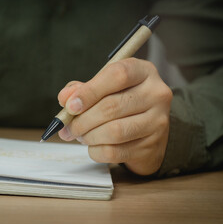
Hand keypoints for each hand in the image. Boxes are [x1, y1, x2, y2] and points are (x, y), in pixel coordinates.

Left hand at [57, 58, 172, 174]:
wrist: (148, 130)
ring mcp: (158, 121)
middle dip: (82, 120)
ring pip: (114, 132)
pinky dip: (96, 151)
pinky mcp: (151, 146)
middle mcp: (156, 94)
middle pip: (112, 106)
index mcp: (143, 71)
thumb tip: (65, 98)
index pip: (117, 75)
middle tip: (67, 128)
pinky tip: (93, 146)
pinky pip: (115, 152)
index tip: (70, 105)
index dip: (90, 91)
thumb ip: (81, 89)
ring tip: (81, 135)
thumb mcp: (104, 87)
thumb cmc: (121, 102)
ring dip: (88, 136)